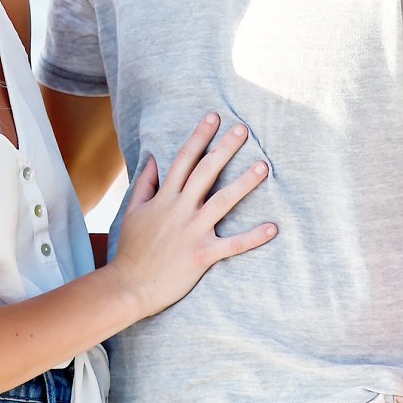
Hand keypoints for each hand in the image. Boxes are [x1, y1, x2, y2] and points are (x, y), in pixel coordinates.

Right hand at [103, 113, 275, 316]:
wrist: (129, 285)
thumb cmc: (133, 249)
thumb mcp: (133, 211)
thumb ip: (145, 184)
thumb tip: (153, 159)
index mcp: (164, 198)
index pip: (183, 159)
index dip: (199, 137)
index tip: (213, 117)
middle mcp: (179, 209)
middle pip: (205, 172)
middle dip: (224, 148)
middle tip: (243, 129)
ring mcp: (192, 231)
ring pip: (222, 201)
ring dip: (244, 183)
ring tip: (264, 166)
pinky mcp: (202, 254)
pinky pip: (232, 244)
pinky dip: (253, 237)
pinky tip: (273, 227)